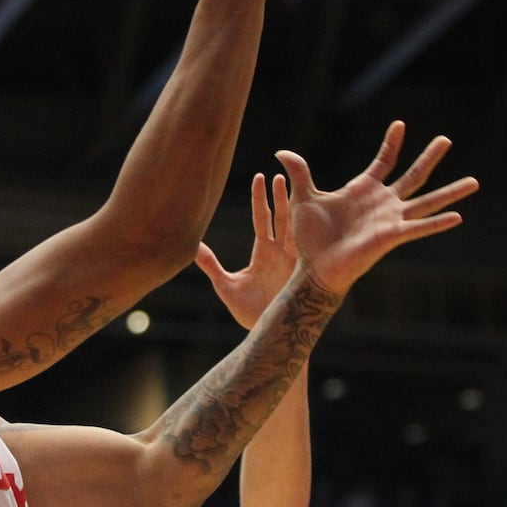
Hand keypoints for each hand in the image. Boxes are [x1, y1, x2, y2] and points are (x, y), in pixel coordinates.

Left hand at [196, 167, 297, 329]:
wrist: (265, 332)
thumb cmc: (248, 311)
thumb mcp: (226, 284)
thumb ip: (210, 264)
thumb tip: (192, 246)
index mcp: (264, 251)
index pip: (262, 217)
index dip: (260, 198)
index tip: (260, 176)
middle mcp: (281, 251)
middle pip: (282, 216)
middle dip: (281, 196)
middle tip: (280, 173)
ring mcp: (295, 260)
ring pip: (297, 228)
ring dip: (297, 209)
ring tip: (298, 187)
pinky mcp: (304, 272)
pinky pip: (309, 248)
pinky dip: (312, 233)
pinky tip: (314, 217)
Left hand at [282, 120, 478, 294]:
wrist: (313, 268)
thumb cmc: (310, 237)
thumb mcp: (303, 198)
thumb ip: (299, 173)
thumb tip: (281, 151)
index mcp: (363, 190)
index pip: (383, 161)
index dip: (392, 144)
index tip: (400, 125)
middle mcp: (382, 203)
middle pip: (412, 175)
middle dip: (429, 157)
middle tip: (446, 139)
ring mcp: (390, 219)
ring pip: (426, 200)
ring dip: (450, 192)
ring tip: (475, 181)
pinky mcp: (391, 236)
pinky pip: (419, 228)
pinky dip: (437, 223)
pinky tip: (459, 216)